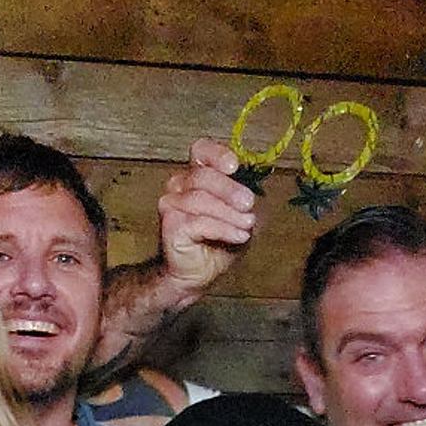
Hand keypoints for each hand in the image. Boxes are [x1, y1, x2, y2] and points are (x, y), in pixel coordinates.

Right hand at [156, 138, 256, 298]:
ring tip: (247, 226)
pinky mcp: (170, 224)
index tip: (233, 166)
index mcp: (196, 175)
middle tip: (249, 204)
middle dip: (229, 190)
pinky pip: (198, 222)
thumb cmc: (217, 243)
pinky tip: (239, 236)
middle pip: (203, 176)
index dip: (216, 154)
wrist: (198, 274)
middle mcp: (179, 185)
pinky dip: (223, 229)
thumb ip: (246, 202)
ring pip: (201, 199)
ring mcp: (171, 203)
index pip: (200, 151)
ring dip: (229, 214)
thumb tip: (255, 195)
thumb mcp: (240, 218)